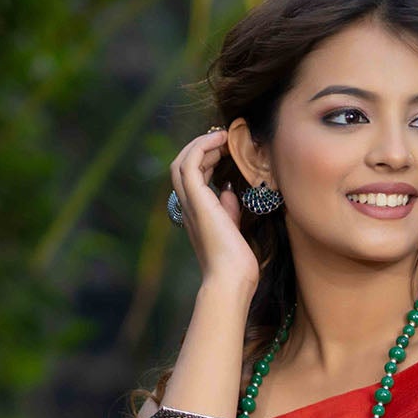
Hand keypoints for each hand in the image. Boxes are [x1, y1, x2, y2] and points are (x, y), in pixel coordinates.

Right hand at [169, 127, 259, 297]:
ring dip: (201, 144)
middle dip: (201, 147)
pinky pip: (190, 163)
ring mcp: (190, 204)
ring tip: (223, 137)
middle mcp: (188, 207)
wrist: (231, 280)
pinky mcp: (197, 201)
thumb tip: (229, 190)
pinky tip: (221, 141)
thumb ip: (229, 209)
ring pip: (181, 162)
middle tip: (224, 139)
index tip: (225, 149)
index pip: (191, 177)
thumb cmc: (236, 264)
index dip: (205, 158)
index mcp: (196, 214)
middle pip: (181, 165)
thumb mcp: (233, 229)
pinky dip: (202, 146)